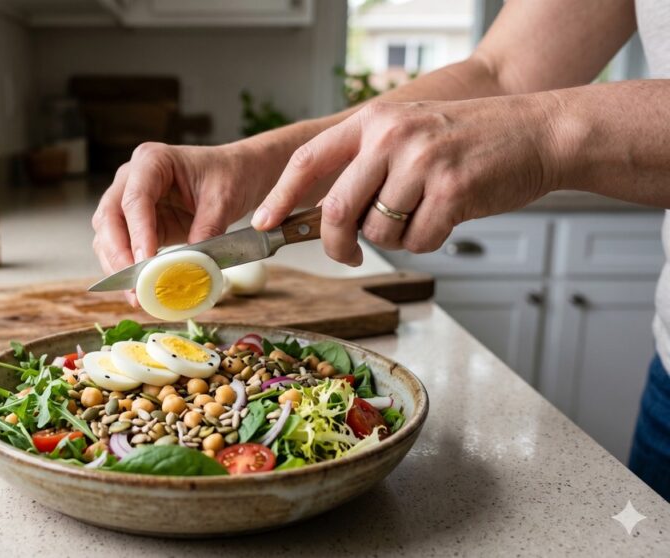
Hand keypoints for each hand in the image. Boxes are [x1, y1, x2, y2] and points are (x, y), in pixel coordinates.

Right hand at [92, 142, 265, 303]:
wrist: (234, 174)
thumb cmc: (228, 176)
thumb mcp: (223, 200)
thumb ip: (207, 230)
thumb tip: (191, 267)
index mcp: (152, 160)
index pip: (135, 199)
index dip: (137, 233)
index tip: (145, 264)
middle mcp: (131, 177)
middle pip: (109, 217)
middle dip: (118, 255)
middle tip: (133, 286)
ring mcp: (127, 199)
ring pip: (106, 234)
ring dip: (116, 265)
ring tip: (135, 295)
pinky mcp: (133, 222)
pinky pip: (118, 246)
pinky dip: (124, 267)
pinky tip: (137, 287)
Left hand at [251, 96, 558, 264]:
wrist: (539, 132)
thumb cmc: (470, 141)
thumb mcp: (408, 132)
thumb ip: (365, 164)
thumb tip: (320, 216)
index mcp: (373, 120)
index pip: (308, 160)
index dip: (280, 197)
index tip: (263, 224)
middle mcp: (392, 136)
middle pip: (335, 209)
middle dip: (334, 244)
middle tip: (347, 255)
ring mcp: (422, 162)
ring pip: (378, 232)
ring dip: (395, 239)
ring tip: (423, 213)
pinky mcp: (453, 190)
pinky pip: (418, 241)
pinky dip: (427, 242)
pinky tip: (447, 216)